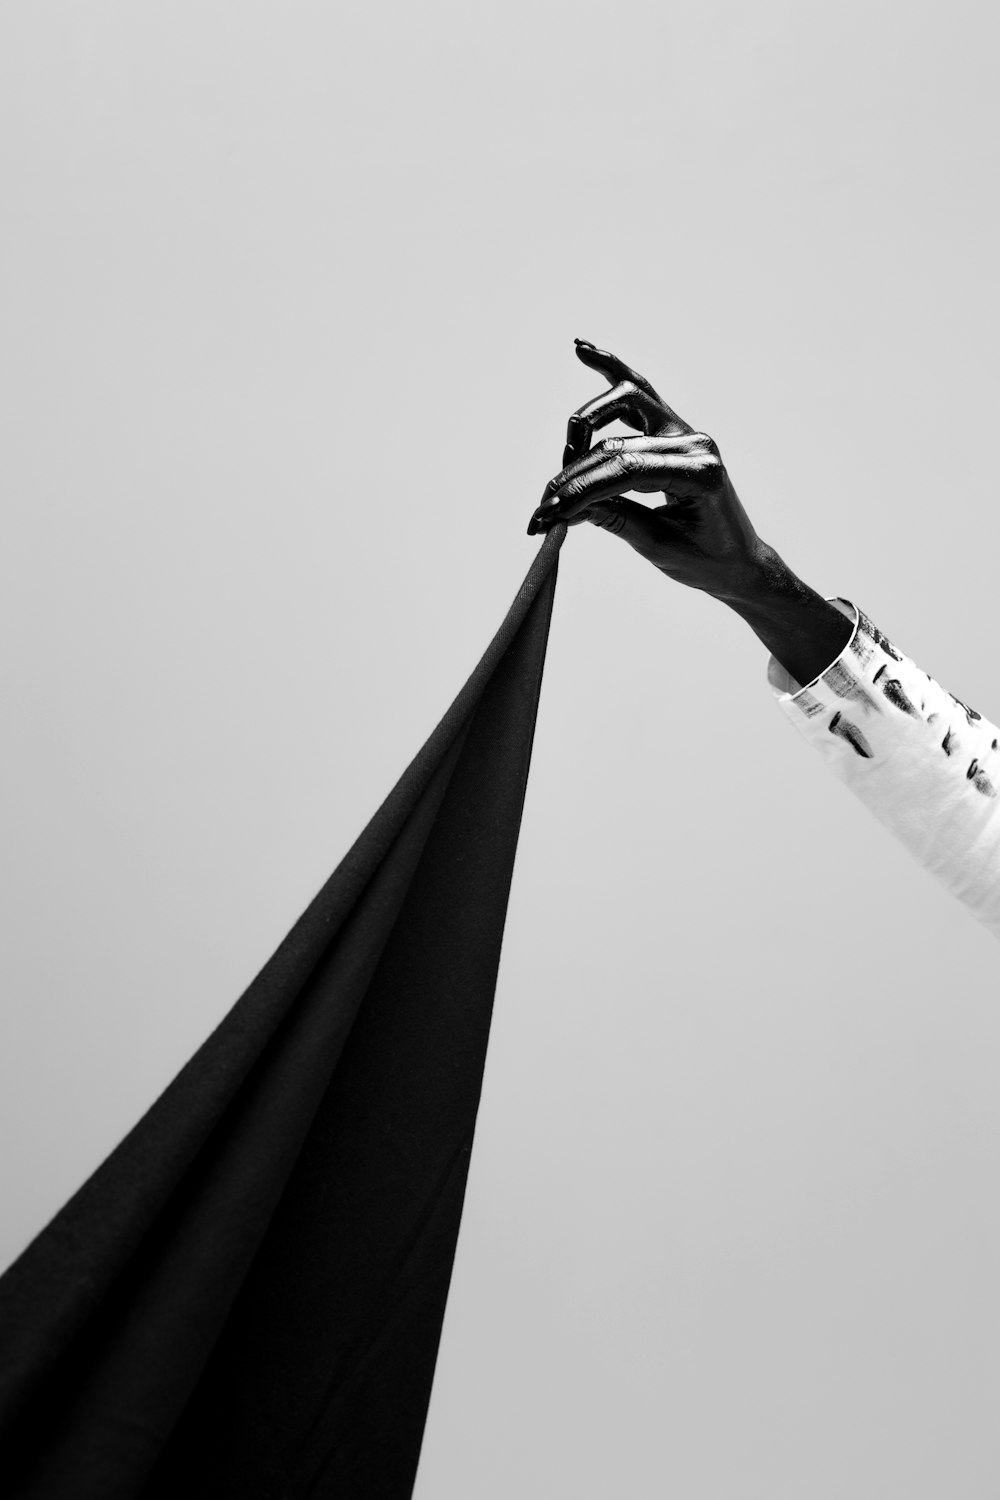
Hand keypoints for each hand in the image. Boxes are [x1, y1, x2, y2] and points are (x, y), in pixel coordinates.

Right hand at [527, 340, 766, 601]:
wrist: (737, 561)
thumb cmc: (705, 561)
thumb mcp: (656, 546)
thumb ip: (611, 518)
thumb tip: (562, 506)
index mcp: (700, 474)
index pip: (625, 472)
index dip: (580, 491)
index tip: (547, 515)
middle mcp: (695, 443)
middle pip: (616, 447)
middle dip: (572, 477)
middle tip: (543, 507)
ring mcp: (686, 432)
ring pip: (626, 401)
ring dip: (585, 424)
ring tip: (561, 455)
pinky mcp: (675, 431)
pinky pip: (639, 394)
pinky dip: (611, 372)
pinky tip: (582, 350)